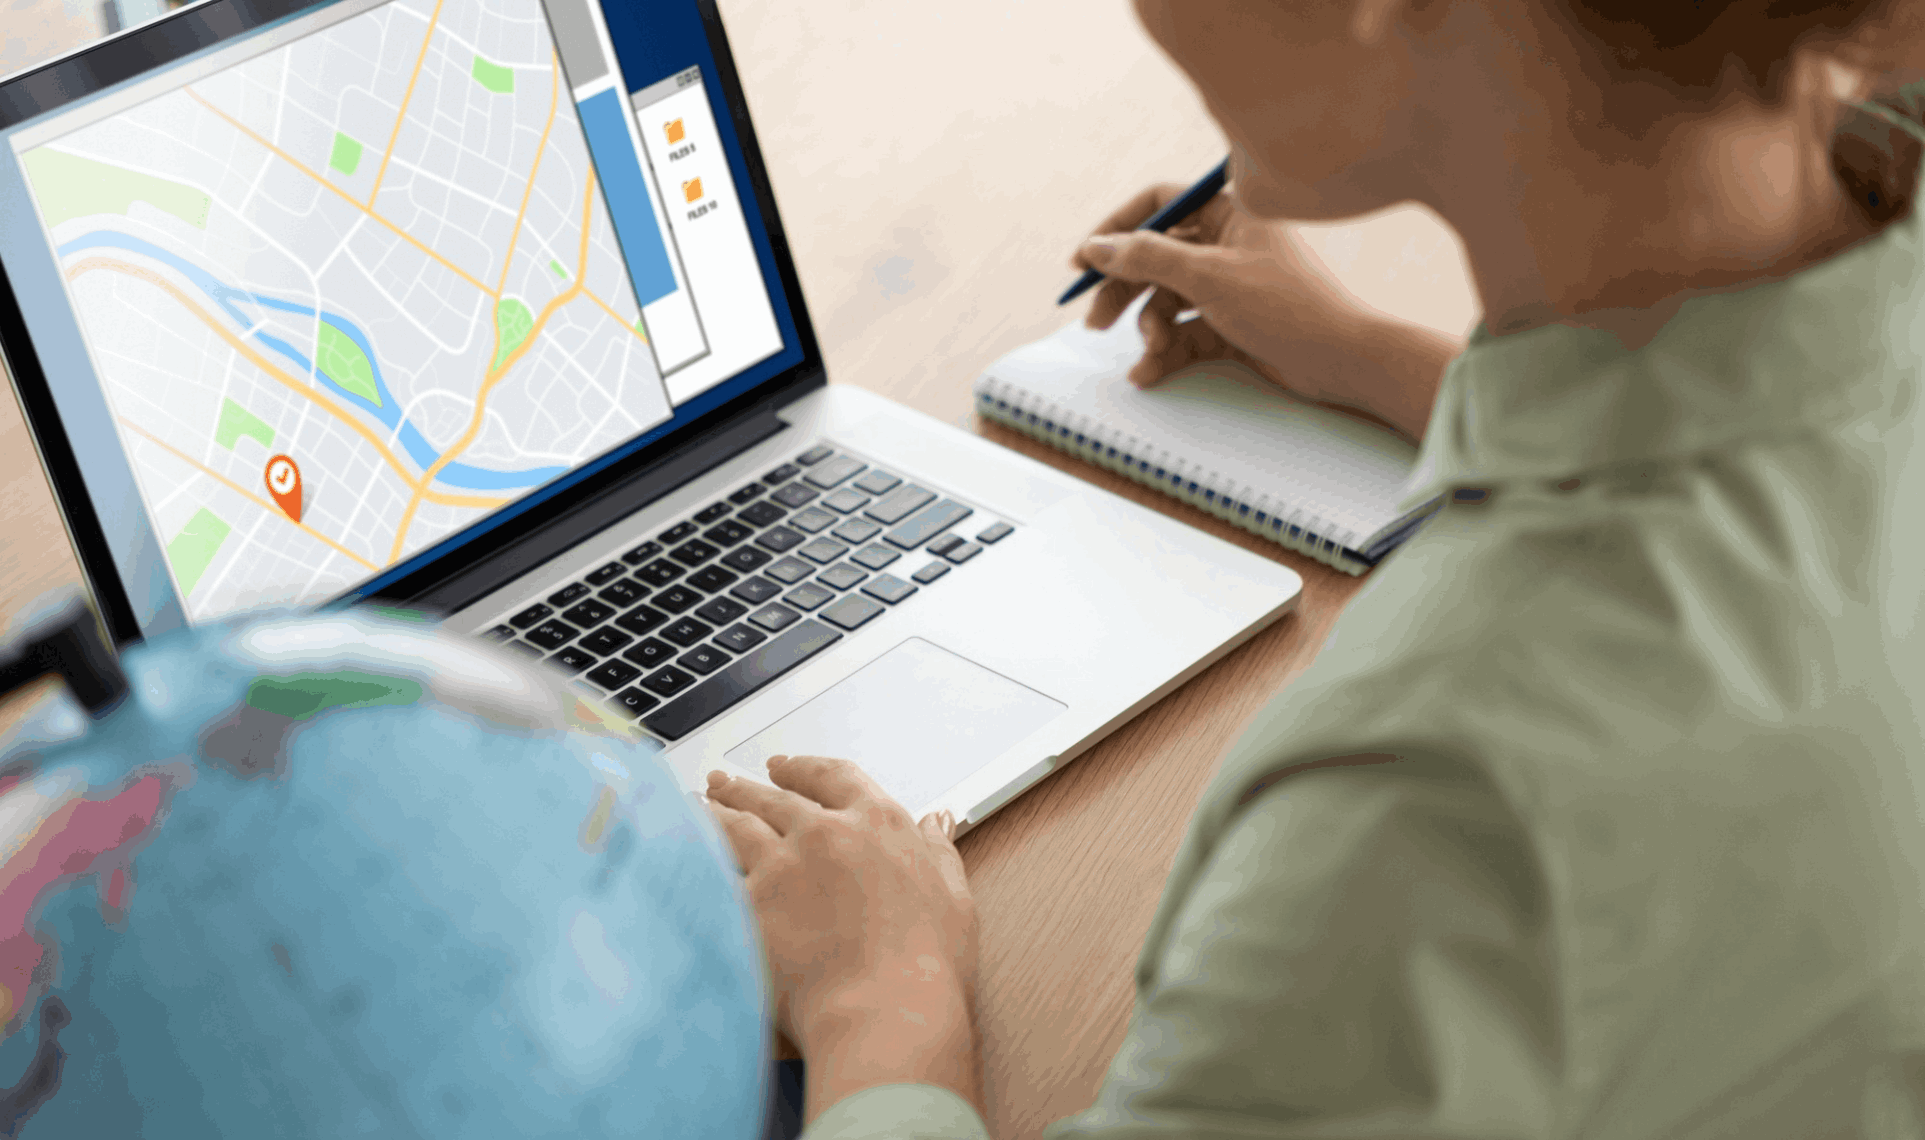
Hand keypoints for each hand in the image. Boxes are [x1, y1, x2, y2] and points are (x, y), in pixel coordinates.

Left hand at [706, 756, 980, 1121]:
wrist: (885, 1011)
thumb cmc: (927, 966)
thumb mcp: (953, 898)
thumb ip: (939, 852)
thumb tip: (937, 823)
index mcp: (878, 824)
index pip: (835, 778)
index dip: (805, 769)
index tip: (787, 767)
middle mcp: (826, 833)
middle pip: (775, 798)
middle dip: (746, 788)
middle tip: (725, 783)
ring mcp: (781, 865)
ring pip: (736, 825)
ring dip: (715, 813)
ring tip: (698, 807)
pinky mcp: (748, 904)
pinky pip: (712, 872)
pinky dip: (697, 860)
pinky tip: (684, 857)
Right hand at [1073, 183, 1459, 442]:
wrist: (1342, 362)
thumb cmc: (1286, 307)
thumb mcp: (1208, 276)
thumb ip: (1147, 257)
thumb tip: (1097, 246)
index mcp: (1230, 214)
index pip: (1158, 204)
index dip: (1117, 229)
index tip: (1083, 261)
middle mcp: (1227, 244)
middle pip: (1155, 257)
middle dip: (1124, 291)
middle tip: (1094, 321)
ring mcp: (1229, 287)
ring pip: (1167, 301)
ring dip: (1150, 328)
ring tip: (1151, 352)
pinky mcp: (1232, 326)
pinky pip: (1185, 333)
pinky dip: (1166, 353)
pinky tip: (1150, 374)